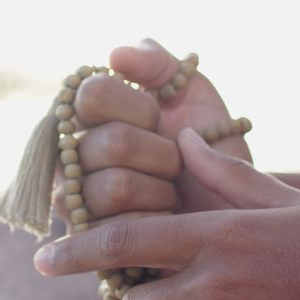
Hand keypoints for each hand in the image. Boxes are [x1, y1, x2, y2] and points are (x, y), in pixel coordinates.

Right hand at [56, 38, 251, 217]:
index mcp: (84, 114)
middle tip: (173, 164)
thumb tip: (116, 55)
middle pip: (113, 142)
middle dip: (162, 155)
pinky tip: (161, 222)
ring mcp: (73, 201)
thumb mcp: (191, 92)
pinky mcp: (87, 243)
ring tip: (169, 194)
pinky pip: (122, 228)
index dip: (139, 107)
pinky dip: (156, 223)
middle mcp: (68, 154)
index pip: (92, 94)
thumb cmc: (206, 147)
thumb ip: (156, 63)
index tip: (159, 118)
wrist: (232, 207)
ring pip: (117, 186)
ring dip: (161, 190)